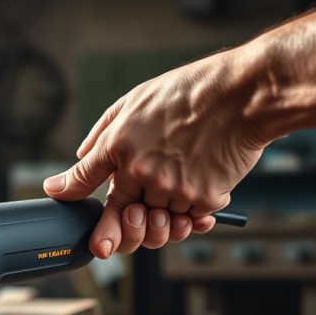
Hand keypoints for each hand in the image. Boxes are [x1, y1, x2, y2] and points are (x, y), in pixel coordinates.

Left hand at [44, 48, 267, 257]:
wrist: (240, 95)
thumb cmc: (188, 93)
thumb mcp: (134, 101)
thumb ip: (104, 133)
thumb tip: (81, 155)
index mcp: (118, 145)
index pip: (85, 182)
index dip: (75, 198)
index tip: (81, 220)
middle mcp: (140, 171)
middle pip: (127, 215)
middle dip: (134, 221)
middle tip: (146, 209)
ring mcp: (171, 188)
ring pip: (162, 219)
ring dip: (171, 209)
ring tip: (186, 181)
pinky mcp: (201, 198)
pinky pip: (192, 216)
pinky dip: (199, 206)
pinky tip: (207, 179)